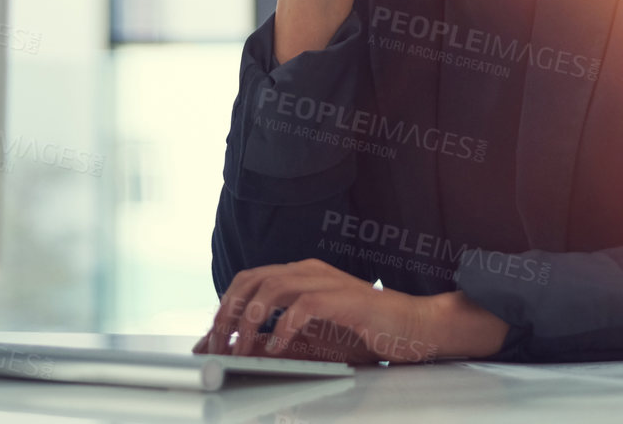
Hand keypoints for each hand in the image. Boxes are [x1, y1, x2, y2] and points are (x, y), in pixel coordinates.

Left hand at [194, 259, 508, 363]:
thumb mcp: (314, 340)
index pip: (248, 281)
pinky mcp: (343, 298)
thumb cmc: (366, 333)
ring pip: (271, 288)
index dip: (223, 308)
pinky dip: (283, 328)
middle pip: (251, 280)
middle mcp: (309, 271)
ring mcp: (326, 281)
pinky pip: (303, 306)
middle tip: (216, 346)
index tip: (209, 340)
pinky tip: (277, 347)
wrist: (413, 328)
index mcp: (300, 275)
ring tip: (241, 349)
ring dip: (249, 321)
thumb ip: (279, 342)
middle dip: (227, 314)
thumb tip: (243, 352)